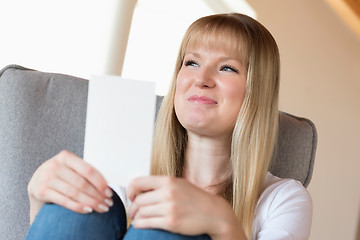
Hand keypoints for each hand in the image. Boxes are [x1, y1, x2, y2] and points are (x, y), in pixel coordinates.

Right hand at [27, 150, 112, 222]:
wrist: (37, 181)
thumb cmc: (61, 174)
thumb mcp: (71, 167)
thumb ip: (86, 173)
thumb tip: (107, 187)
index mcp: (66, 156)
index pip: (88, 170)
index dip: (100, 182)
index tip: (109, 193)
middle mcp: (55, 165)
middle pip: (82, 183)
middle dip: (97, 195)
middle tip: (108, 203)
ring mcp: (47, 178)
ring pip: (74, 193)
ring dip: (91, 202)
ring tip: (101, 208)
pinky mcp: (41, 191)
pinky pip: (64, 201)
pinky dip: (78, 207)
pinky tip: (89, 210)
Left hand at [127, 176, 245, 239]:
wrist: (213, 213)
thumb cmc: (196, 199)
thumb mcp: (179, 184)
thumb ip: (162, 185)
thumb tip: (141, 189)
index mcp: (169, 181)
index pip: (139, 182)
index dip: (131, 190)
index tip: (132, 196)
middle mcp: (168, 193)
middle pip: (139, 200)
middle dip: (133, 207)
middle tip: (133, 211)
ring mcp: (170, 208)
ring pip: (141, 212)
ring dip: (136, 217)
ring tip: (138, 218)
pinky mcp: (171, 222)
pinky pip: (147, 223)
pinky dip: (140, 224)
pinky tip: (141, 224)